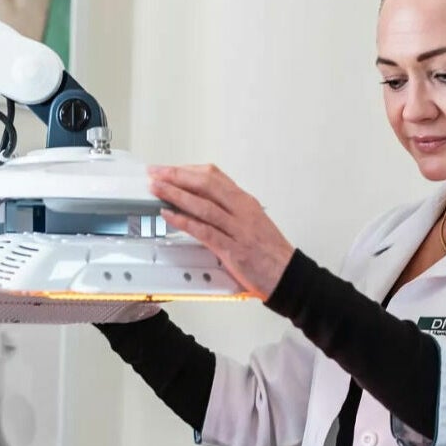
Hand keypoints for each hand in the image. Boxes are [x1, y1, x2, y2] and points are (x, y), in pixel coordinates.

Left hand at [149, 164, 294, 299]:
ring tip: (156, 189)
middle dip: (177, 176)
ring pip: (203, 204)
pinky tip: (169, 215)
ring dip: (175, 194)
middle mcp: (242, 210)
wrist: (289, 275)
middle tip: (155, 172)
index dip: (188, 170)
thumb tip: (202, 205)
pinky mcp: (233, 249)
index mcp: (246, 202)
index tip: (169, 169)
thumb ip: (230, 212)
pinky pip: (204, 231)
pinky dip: (184, 221)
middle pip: (206, 184)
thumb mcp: (252, 223)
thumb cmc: (271, 253)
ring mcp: (238, 229)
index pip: (214, 176)